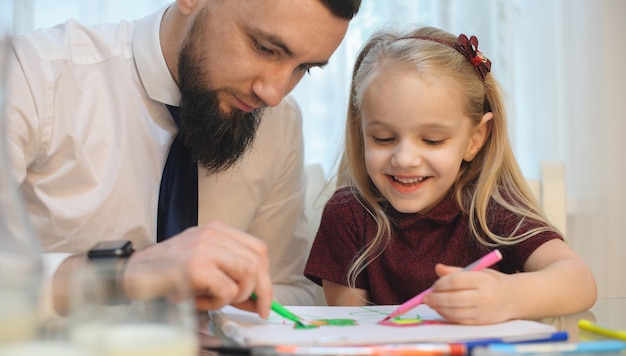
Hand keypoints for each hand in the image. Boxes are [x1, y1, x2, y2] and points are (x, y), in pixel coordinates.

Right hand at [124, 221, 272, 317]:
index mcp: (217, 231)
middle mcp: (213, 234)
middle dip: (261, 291)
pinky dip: (219, 303)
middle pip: (258, 261)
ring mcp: (204, 248)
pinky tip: (201, 302)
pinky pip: (227, 289)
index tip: (264, 299)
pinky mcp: (195, 266)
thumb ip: (231, 278)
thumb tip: (259, 300)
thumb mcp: (204, 269)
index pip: (258, 249)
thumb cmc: (166, 273)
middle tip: (256, 309)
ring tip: (216, 301)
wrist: (131, 274)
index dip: (266, 277)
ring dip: (237, 296)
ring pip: (248, 273)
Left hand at [423, 263, 511, 324]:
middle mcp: (483, 297)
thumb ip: (456, 271)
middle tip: (426, 297)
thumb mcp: (478, 271)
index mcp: (482, 280)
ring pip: (454, 312)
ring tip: (431, 303)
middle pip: (452, 298)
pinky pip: (459, 320)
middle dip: (435, 298)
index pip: (455, 281)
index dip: (440, 284)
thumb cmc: (492, 282)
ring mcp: (483, 311)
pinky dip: (447, 315)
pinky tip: (441, 310)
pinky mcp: (481, 323)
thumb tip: (437, 268)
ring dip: (439, 308)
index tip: (434, 285)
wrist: (515, 298)